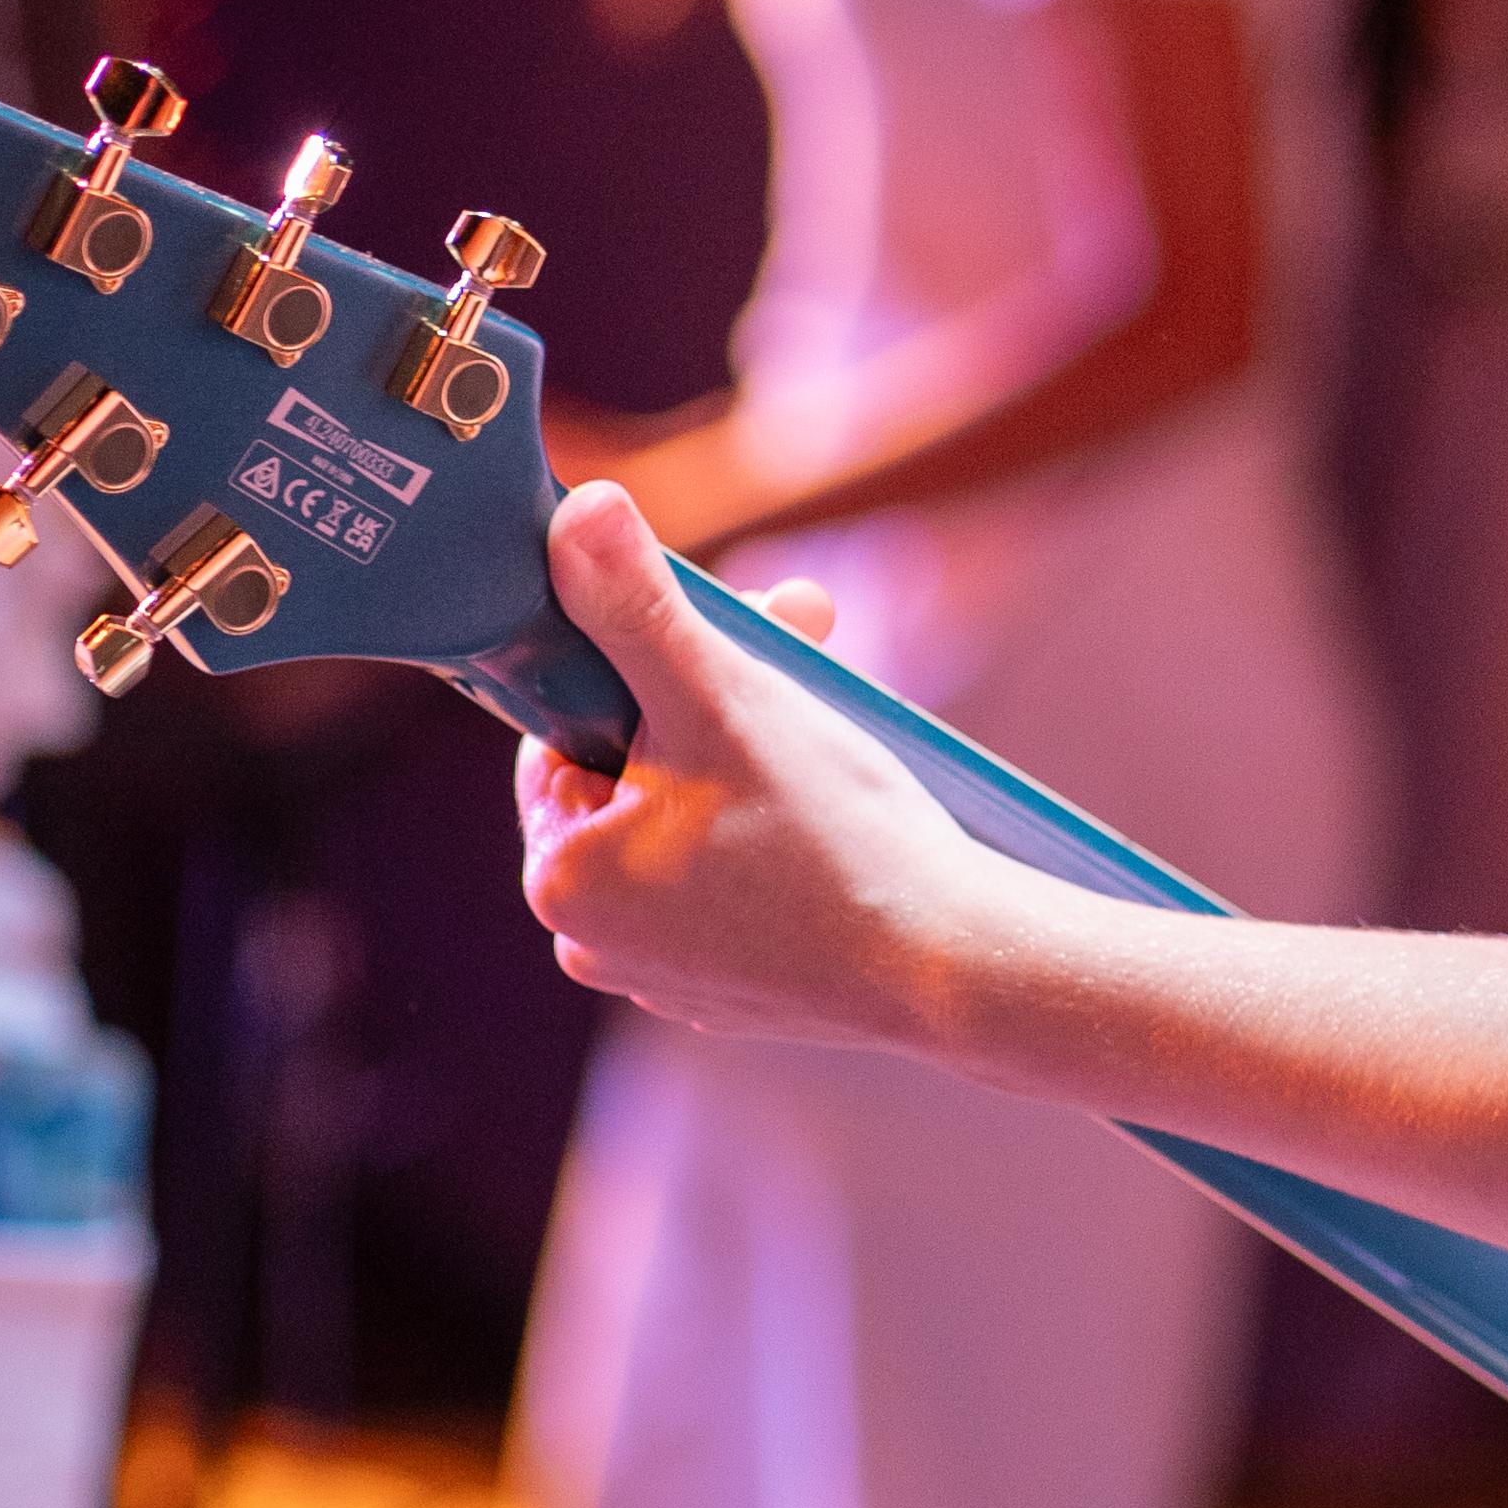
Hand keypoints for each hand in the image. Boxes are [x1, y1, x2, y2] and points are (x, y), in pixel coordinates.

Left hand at [514, 485, 1007, 1055]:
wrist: (947, 962)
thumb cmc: (829, 832)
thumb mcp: (725, 696)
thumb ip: (637, 606)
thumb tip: (575, 511)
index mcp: (561, 880)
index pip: (565, 738)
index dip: (645, 680)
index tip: (723, 659)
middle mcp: (593, 945)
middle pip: (633, 782)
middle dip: (709, 719)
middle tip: (795, 677)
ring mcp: (666, 978)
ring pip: (685, 833)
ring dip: (743, 774)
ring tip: (824, 753)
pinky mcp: (732, 996)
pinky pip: (728, 892)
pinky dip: (769, 849)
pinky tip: (832, 828)